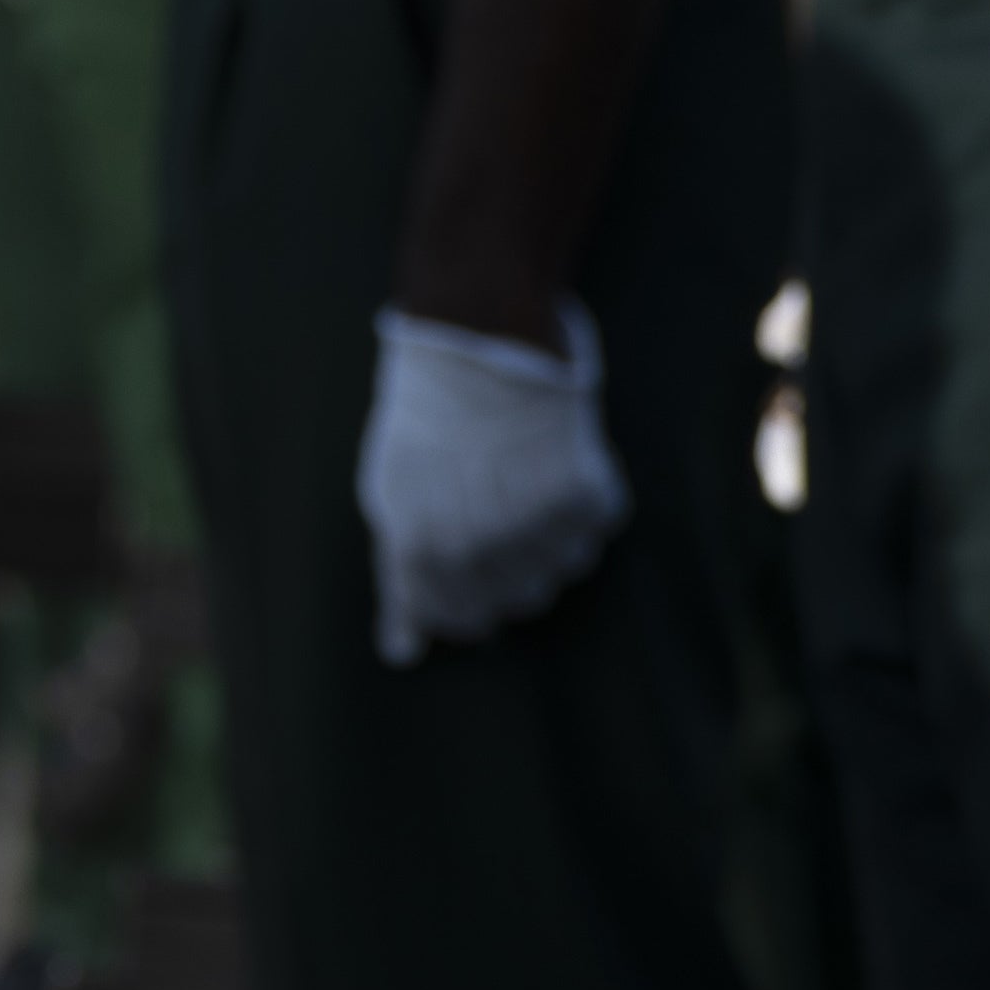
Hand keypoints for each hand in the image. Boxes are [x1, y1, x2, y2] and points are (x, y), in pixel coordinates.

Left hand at [354, 302, 627, 662]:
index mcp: (422, 551)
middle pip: (516, 600)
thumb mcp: (391, 495)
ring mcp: (532, 521)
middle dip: (507, 564)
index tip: (470, 565)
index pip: (458, 619)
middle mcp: (477, 546)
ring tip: (526, 479)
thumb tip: (402, 652)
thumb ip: (400, 578)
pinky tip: (558, 461)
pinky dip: (584, 499)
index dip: (466, 600)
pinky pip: (597, 526)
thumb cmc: (427, 419)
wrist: (474, 337)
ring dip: (549, 532)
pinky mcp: (581, 490)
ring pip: (563, 569)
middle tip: (499, 509)